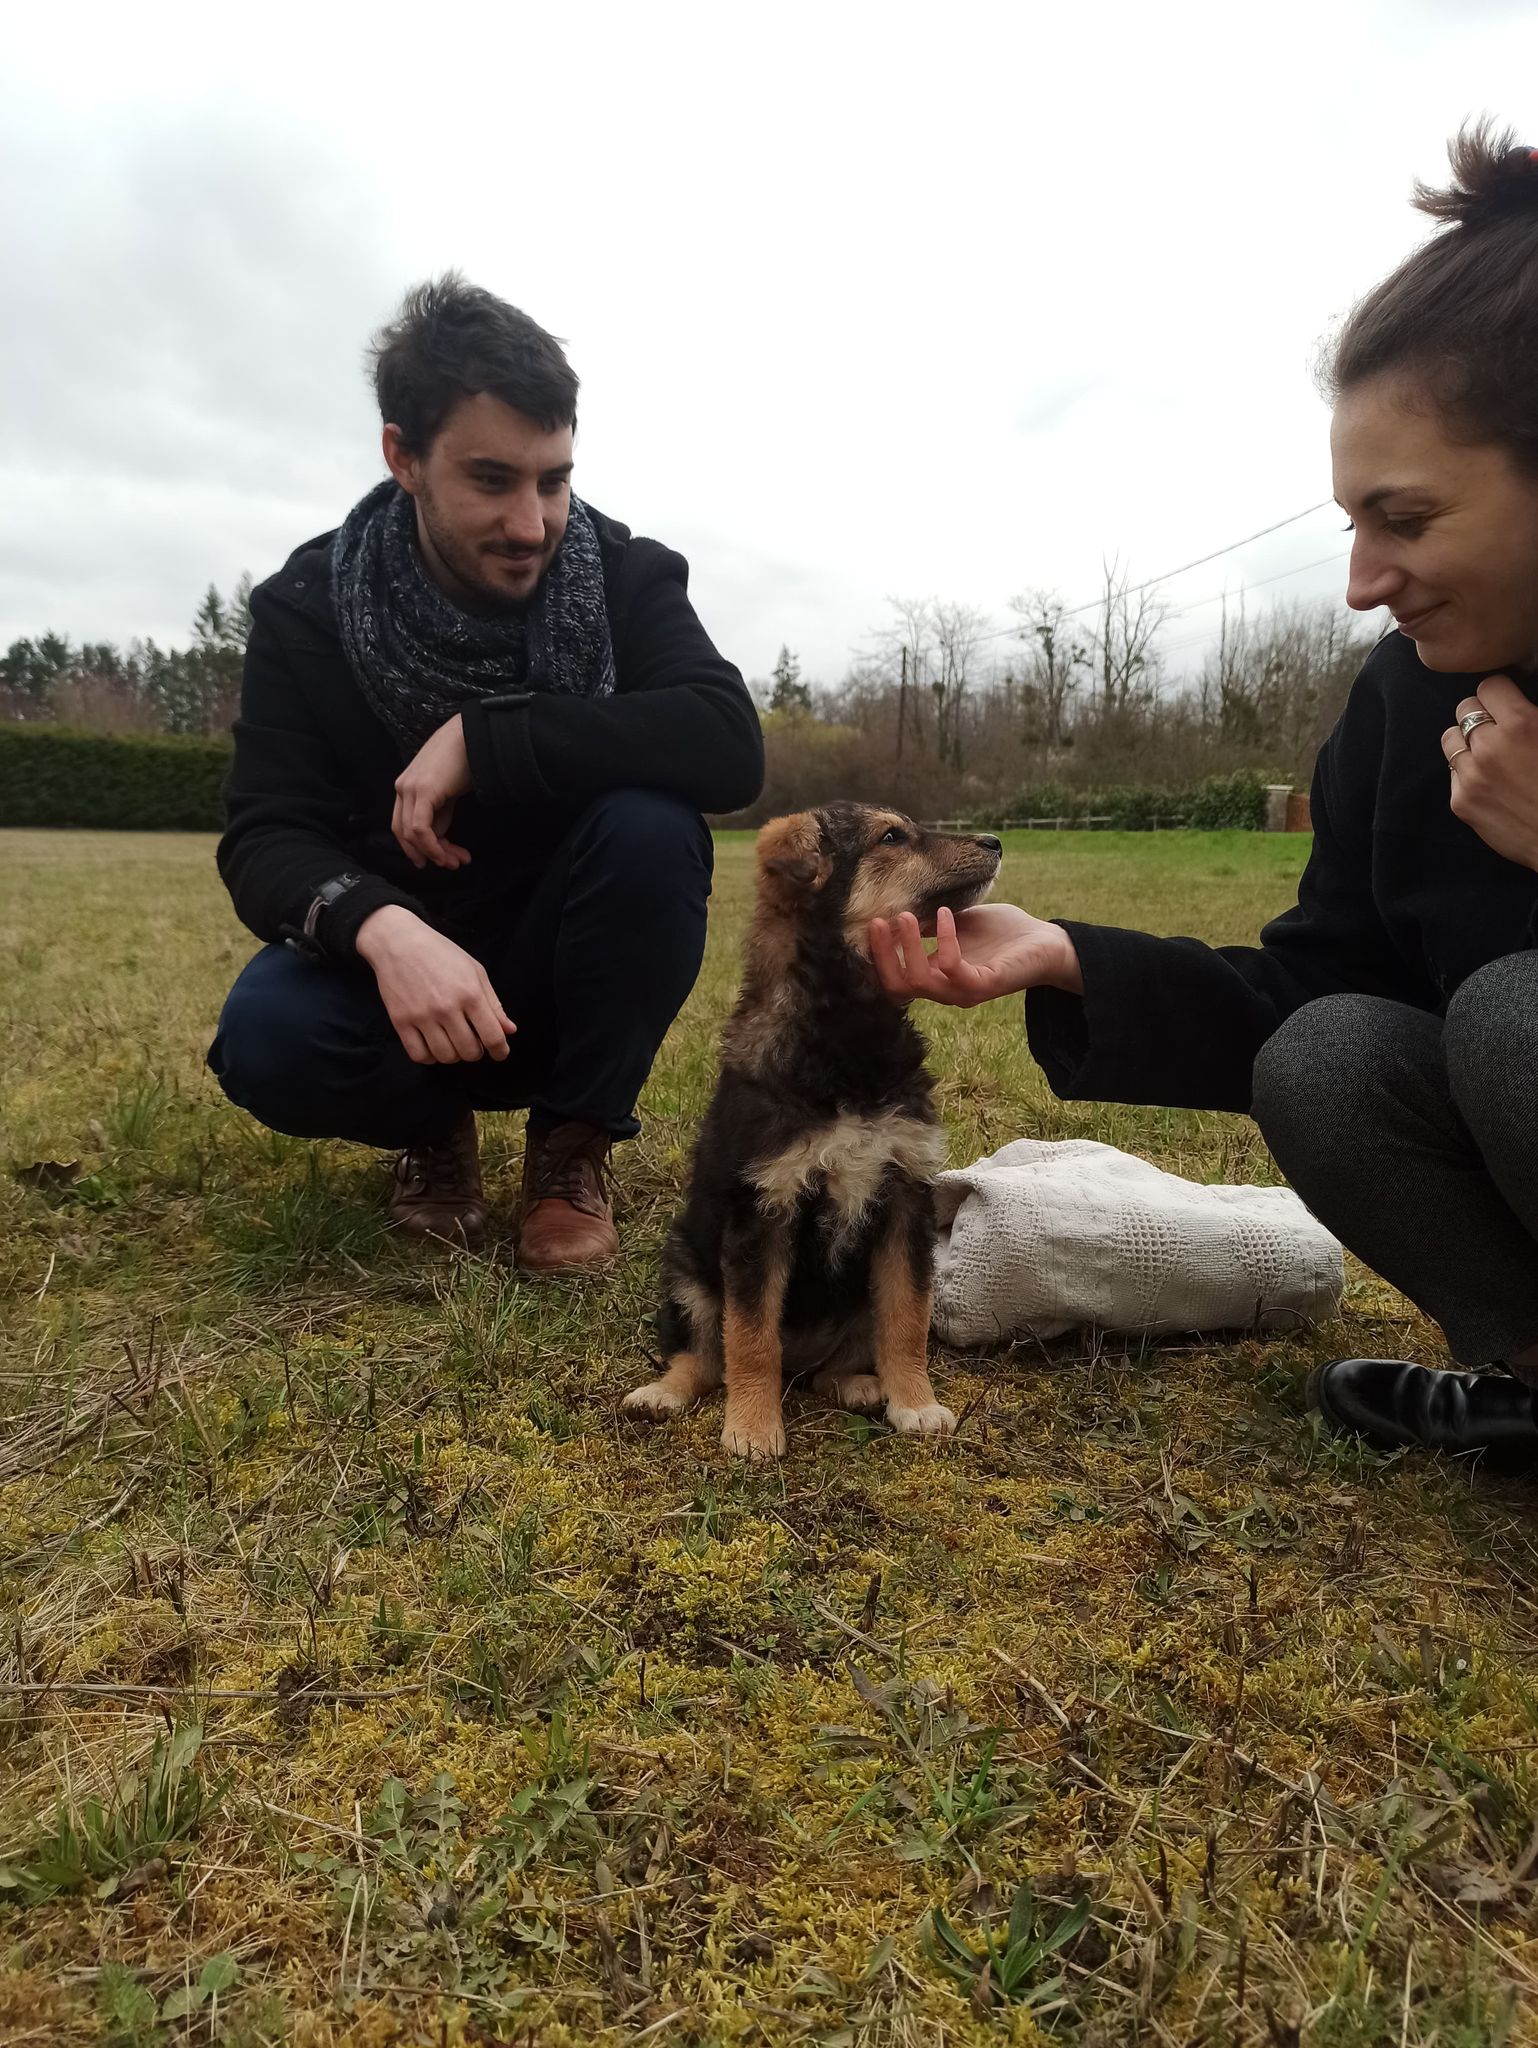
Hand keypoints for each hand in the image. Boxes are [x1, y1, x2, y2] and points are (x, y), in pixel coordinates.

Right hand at [356, 906, 515, 1063]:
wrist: (399, 942)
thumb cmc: (441, 954)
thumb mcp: (475, 972)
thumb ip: (493, 1003)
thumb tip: (509, 1030)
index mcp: (470, 994)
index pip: (492, 1036)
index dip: (500, 1051)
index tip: (499, 1053)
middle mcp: (447, 1008)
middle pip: (469, 1051)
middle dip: (476, 1052)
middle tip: (473, 1042)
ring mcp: (422, 1016)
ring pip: (445, 1056)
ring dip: (454, 1055)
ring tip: (453, 1042)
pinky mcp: (400, 1021)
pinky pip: (419, 1055)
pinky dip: (430, 1057)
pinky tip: (433, 1046)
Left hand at [392, 714, 472, 870]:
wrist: (470, 736)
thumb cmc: (463, 759)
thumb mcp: (447, 792)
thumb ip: (438, 813)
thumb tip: (437, 838)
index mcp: (406, 787)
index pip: (403, 826)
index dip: (419, 847)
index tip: (439, 859)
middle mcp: (402, 788)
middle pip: (404, 833)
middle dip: (427, 854)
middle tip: (450, 865)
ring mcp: (409, 788)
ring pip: (411, 834)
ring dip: (434, 853)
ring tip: (455, 862)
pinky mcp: (421, 791)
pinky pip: (419, 828)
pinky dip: (432, 846)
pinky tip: (446, 854)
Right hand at [869, 902, 1083, 1006]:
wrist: (1047, 942)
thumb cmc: (1002, 932)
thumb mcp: (956, 922)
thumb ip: (927, 923)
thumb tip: (892, 910)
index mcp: (935, 977)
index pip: (892, 980)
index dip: (874, 958)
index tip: (868, 924)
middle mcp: (944, 990)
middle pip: (896, 986)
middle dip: (882, 954)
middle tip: (878, 921)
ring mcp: (963, 991)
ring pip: (918, 981)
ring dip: (907, 947)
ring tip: (904, 915)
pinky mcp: (984, 986)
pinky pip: (953, 967)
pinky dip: (944, 939)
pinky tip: (947, 914)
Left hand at [1442, 676, 1537, 870]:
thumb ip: (1535, 716)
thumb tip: (1522, 706)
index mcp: (1521, 724)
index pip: (1489, 686)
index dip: (1501, 692)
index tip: (1508, 701)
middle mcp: (1489, 747)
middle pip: (1464, 709)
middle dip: (1481, 714)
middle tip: (1499, 727)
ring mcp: (1471, 775)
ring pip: (1450, 739)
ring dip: (1467, 741)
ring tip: (1488, 753)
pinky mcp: (1461, 802)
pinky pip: (1453, 773)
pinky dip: (1467, 773)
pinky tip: (1490, 782)